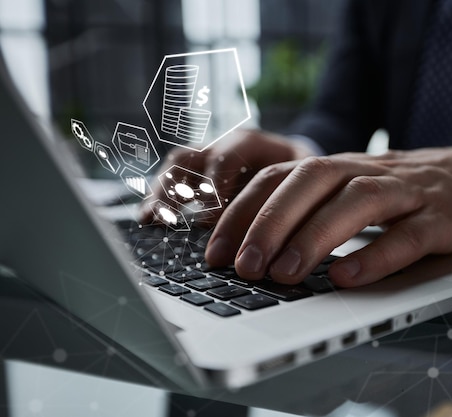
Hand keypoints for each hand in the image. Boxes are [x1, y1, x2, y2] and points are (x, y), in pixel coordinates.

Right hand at [139, 129, 316, 224]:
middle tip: (170, 220)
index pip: (227, 160)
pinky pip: (171, 176)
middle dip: (179, 191)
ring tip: (151, 219)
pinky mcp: (198, 169)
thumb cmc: (300, 178)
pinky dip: (159, 196)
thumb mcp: (298, 184)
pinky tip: (148, 219)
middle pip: (193, 159)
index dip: (216, 188)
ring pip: (176, 166)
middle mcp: (223, 144)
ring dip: (163, 193)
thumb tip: (260, 238)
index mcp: (251, 143)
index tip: (208, 218)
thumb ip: (279, 202)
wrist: (297, 164)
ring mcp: (208, 154)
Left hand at [205, 145, 451, 286]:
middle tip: (242, 266)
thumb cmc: (405, 190)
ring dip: (313, 239)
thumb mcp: (355, 188)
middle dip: (269, 223)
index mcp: (340, 166)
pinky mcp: (441, 217)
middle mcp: (367, 171)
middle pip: (311, 183)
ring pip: (355, 204)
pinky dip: (376, 255)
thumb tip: (253, 246)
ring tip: (281, 274)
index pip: (279, 177)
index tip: (215, 251)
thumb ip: (313, 207)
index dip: (243, 211)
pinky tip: (347, 277)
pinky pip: (407, 235)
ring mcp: (406, 192)